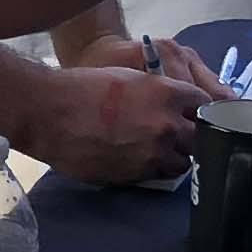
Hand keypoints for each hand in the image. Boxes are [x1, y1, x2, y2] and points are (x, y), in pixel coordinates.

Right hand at [18, 54, 213, 185]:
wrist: (47, 113)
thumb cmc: (81, 88)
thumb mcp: (128, 77)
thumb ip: (158, 93)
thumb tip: (175, 108)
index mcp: (166, 93)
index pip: (204, 104)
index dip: (198, 109)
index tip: (192, 113)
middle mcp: (166, 124)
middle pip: (201, 137)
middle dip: (193, 136)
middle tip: (180, 134)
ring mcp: (152, 152)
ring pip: (184, 162)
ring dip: (176, 156)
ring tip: (159, 150)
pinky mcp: (136, 173)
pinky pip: (159, 174)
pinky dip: (155, 168)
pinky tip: (140, 158)